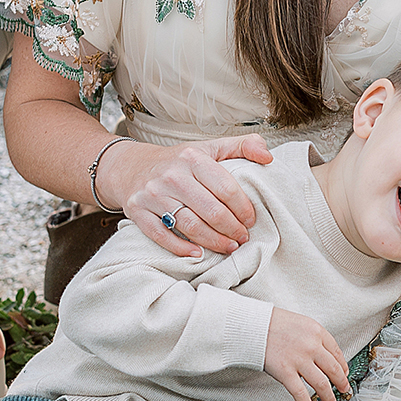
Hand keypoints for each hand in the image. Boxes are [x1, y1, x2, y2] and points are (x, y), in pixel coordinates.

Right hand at [115, 134, 273, 258]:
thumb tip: (268, 156)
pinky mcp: (138, 212)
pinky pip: (161, 235)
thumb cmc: (179, 162)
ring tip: (229, 247)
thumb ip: (242, 146)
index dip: (243, 208)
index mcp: (192, 158)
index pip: (226, 188)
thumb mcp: (210, 147)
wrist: (132, 167)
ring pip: (189, 226)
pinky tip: (198, 254)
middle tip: (242, 237)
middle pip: (210, 211)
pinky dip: (180, 248)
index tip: (251, 220)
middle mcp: (172, 176)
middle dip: (232, 229)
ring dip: (213, 241)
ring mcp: (153, 195)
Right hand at [264, 305, 350, 400]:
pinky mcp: (285, 372)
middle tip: (344, 390)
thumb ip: (314, 338)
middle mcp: (312, 346)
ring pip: (321, 383)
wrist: (253, 325)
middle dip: (341, 382)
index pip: (337, 352)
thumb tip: (324, 356)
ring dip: (328, 396)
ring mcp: (299, 360)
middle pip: (333, 369)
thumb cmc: (274, 322)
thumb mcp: (301, 323)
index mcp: (317, 332)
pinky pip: (300, 392)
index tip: (345, 373)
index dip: (343, 366)